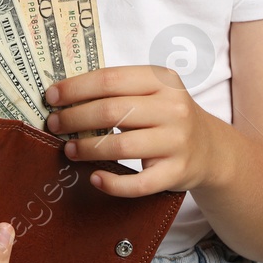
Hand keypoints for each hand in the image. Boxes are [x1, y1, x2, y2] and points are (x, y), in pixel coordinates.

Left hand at [44, 66, 223, 196]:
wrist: (210, 149)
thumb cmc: (168, 117)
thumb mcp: (153, 92)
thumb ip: (118, 90)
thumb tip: (64, 96)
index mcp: (163, 80)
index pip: (110, 79)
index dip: (75, 89)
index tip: (52, 97)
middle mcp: (173, 108)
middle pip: (111, 112)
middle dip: (74, 118)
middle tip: (54, 124)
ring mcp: (177, 142)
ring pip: (120, 146)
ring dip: (86, 149)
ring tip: (69, 149)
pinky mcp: (176, 173)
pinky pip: (137, 183)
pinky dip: (112, 183)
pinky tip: (94, 177)